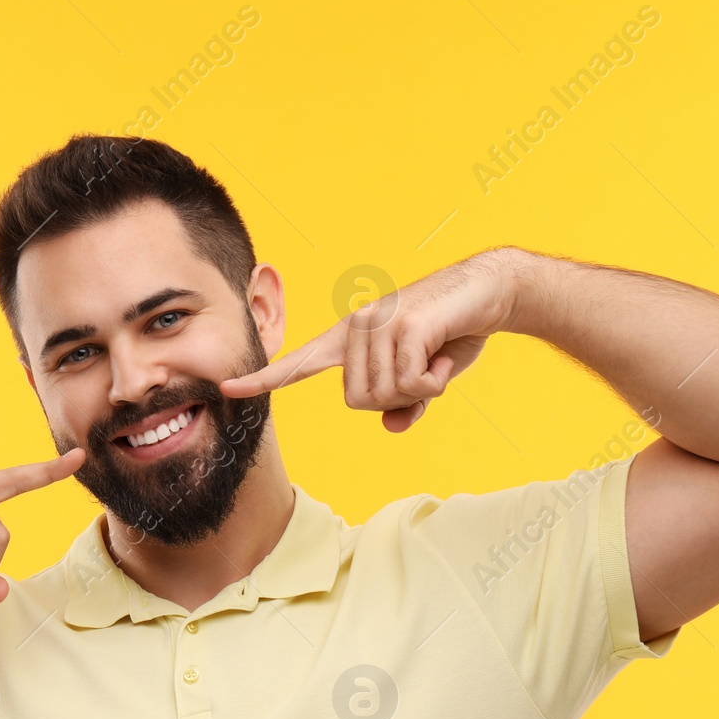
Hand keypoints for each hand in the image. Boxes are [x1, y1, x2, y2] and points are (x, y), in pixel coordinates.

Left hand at [218, 249, 522, 431]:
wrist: (490, 292)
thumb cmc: (452, 335)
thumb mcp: (426, 379)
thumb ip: (405, 404)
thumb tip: (391, 426)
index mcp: (350, 339)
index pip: (300, 363)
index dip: (265, 379)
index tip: (228, 389)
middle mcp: (356, 328)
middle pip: (358, 402)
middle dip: (397, 400)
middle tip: (424, 372)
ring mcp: (377, 324)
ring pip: (383, 396)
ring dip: (420, 389)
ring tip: (435, 357)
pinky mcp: (403, 326)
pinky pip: (409, 384)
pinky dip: (433, 382)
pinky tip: (444, 355)